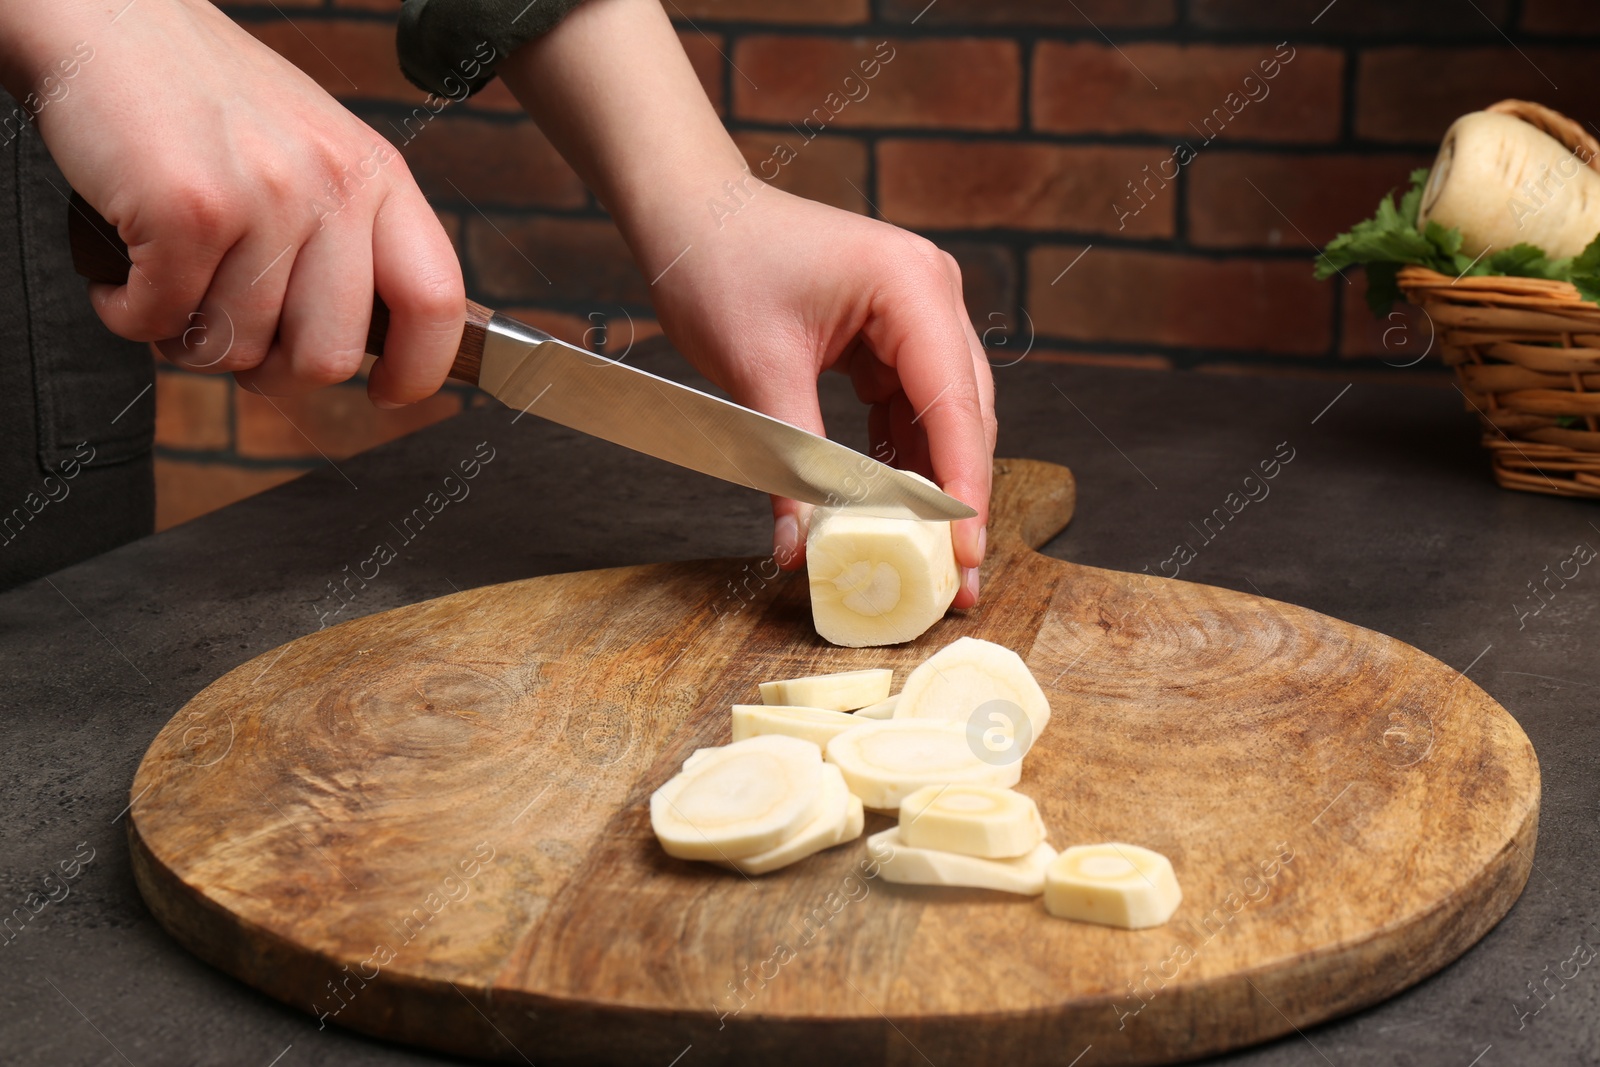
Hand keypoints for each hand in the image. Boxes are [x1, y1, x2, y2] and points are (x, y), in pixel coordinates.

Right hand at [0, 0, 463, 403]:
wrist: (105, 21)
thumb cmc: (206, 104)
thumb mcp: (313, 155)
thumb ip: (346, 241)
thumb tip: (360, 353)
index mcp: (378, 178)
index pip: (438, 302)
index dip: (418, 369)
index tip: (387, 393)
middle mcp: (333, 185)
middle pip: (328, 356)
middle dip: (271, 373)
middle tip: (233, 338)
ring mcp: (264, 196)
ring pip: (237, 349)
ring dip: (187, 337)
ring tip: (170, 282)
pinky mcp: (188, 209)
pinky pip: (160, 323)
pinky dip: (129, 314)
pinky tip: (125, 273)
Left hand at [648, 188, 995, 605]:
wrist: (688, 213)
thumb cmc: (718, 263)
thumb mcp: (756, 371)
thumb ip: (792, 464)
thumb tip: (799, 549)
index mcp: (911, 286)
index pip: (953, 404)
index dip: (962, 488)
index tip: (963, 556)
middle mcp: (929, 295)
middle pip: (963, 414)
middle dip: (957, 500)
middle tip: (955, 580)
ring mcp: (914, 313)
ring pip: (940, 418)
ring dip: (930, 485)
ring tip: (926, 558)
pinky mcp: (889, 335)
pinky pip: (907, 409)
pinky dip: (898, 459)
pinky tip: (888, 511)